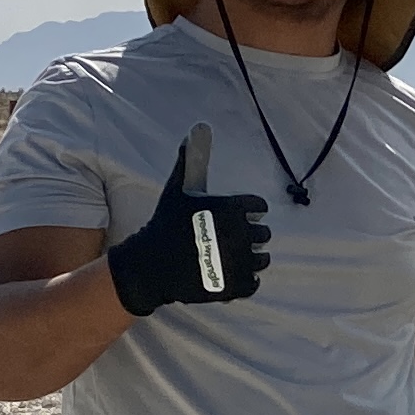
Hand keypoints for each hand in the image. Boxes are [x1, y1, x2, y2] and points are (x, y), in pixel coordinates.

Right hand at [104, 130, 270, 317]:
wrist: (150, 264)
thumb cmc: (166, 223)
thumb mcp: (178, 188)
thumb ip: (192, 158)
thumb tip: (198, 128)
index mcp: (230, 208)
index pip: (259, 207)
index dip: (246, 211)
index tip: (229, 217)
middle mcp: (238, 233)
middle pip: (264, 234)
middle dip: (248, 235)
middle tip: (226, 239)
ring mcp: (237, 262)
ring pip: (263, 259)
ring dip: (250, 258)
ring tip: (230, 258)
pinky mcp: (233, 287)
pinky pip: (255, 283)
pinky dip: (246, 280)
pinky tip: (230, 274)